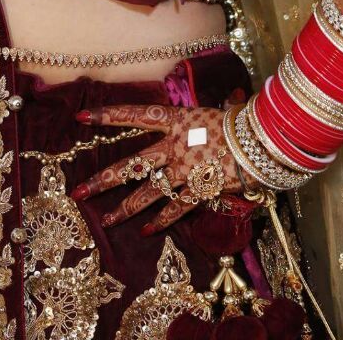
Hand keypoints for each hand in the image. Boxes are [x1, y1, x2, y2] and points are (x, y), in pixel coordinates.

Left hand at [70, 103, 243, 235]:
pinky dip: (160, 221)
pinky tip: (146, 231)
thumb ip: (199, 119)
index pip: (135, 115)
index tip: (82, 117)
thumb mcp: (214, 111)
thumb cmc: (241, 122)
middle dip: (103, 179)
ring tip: (104, 221)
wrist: (263, 141)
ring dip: (124, 209)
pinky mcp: (198, 190)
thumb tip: (206, 111)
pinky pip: (174, 209)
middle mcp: (175, 144)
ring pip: (147, 192)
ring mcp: (184, 170)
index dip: (108, 115)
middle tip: (79, 192)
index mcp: (177, 119)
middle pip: (131, 163)